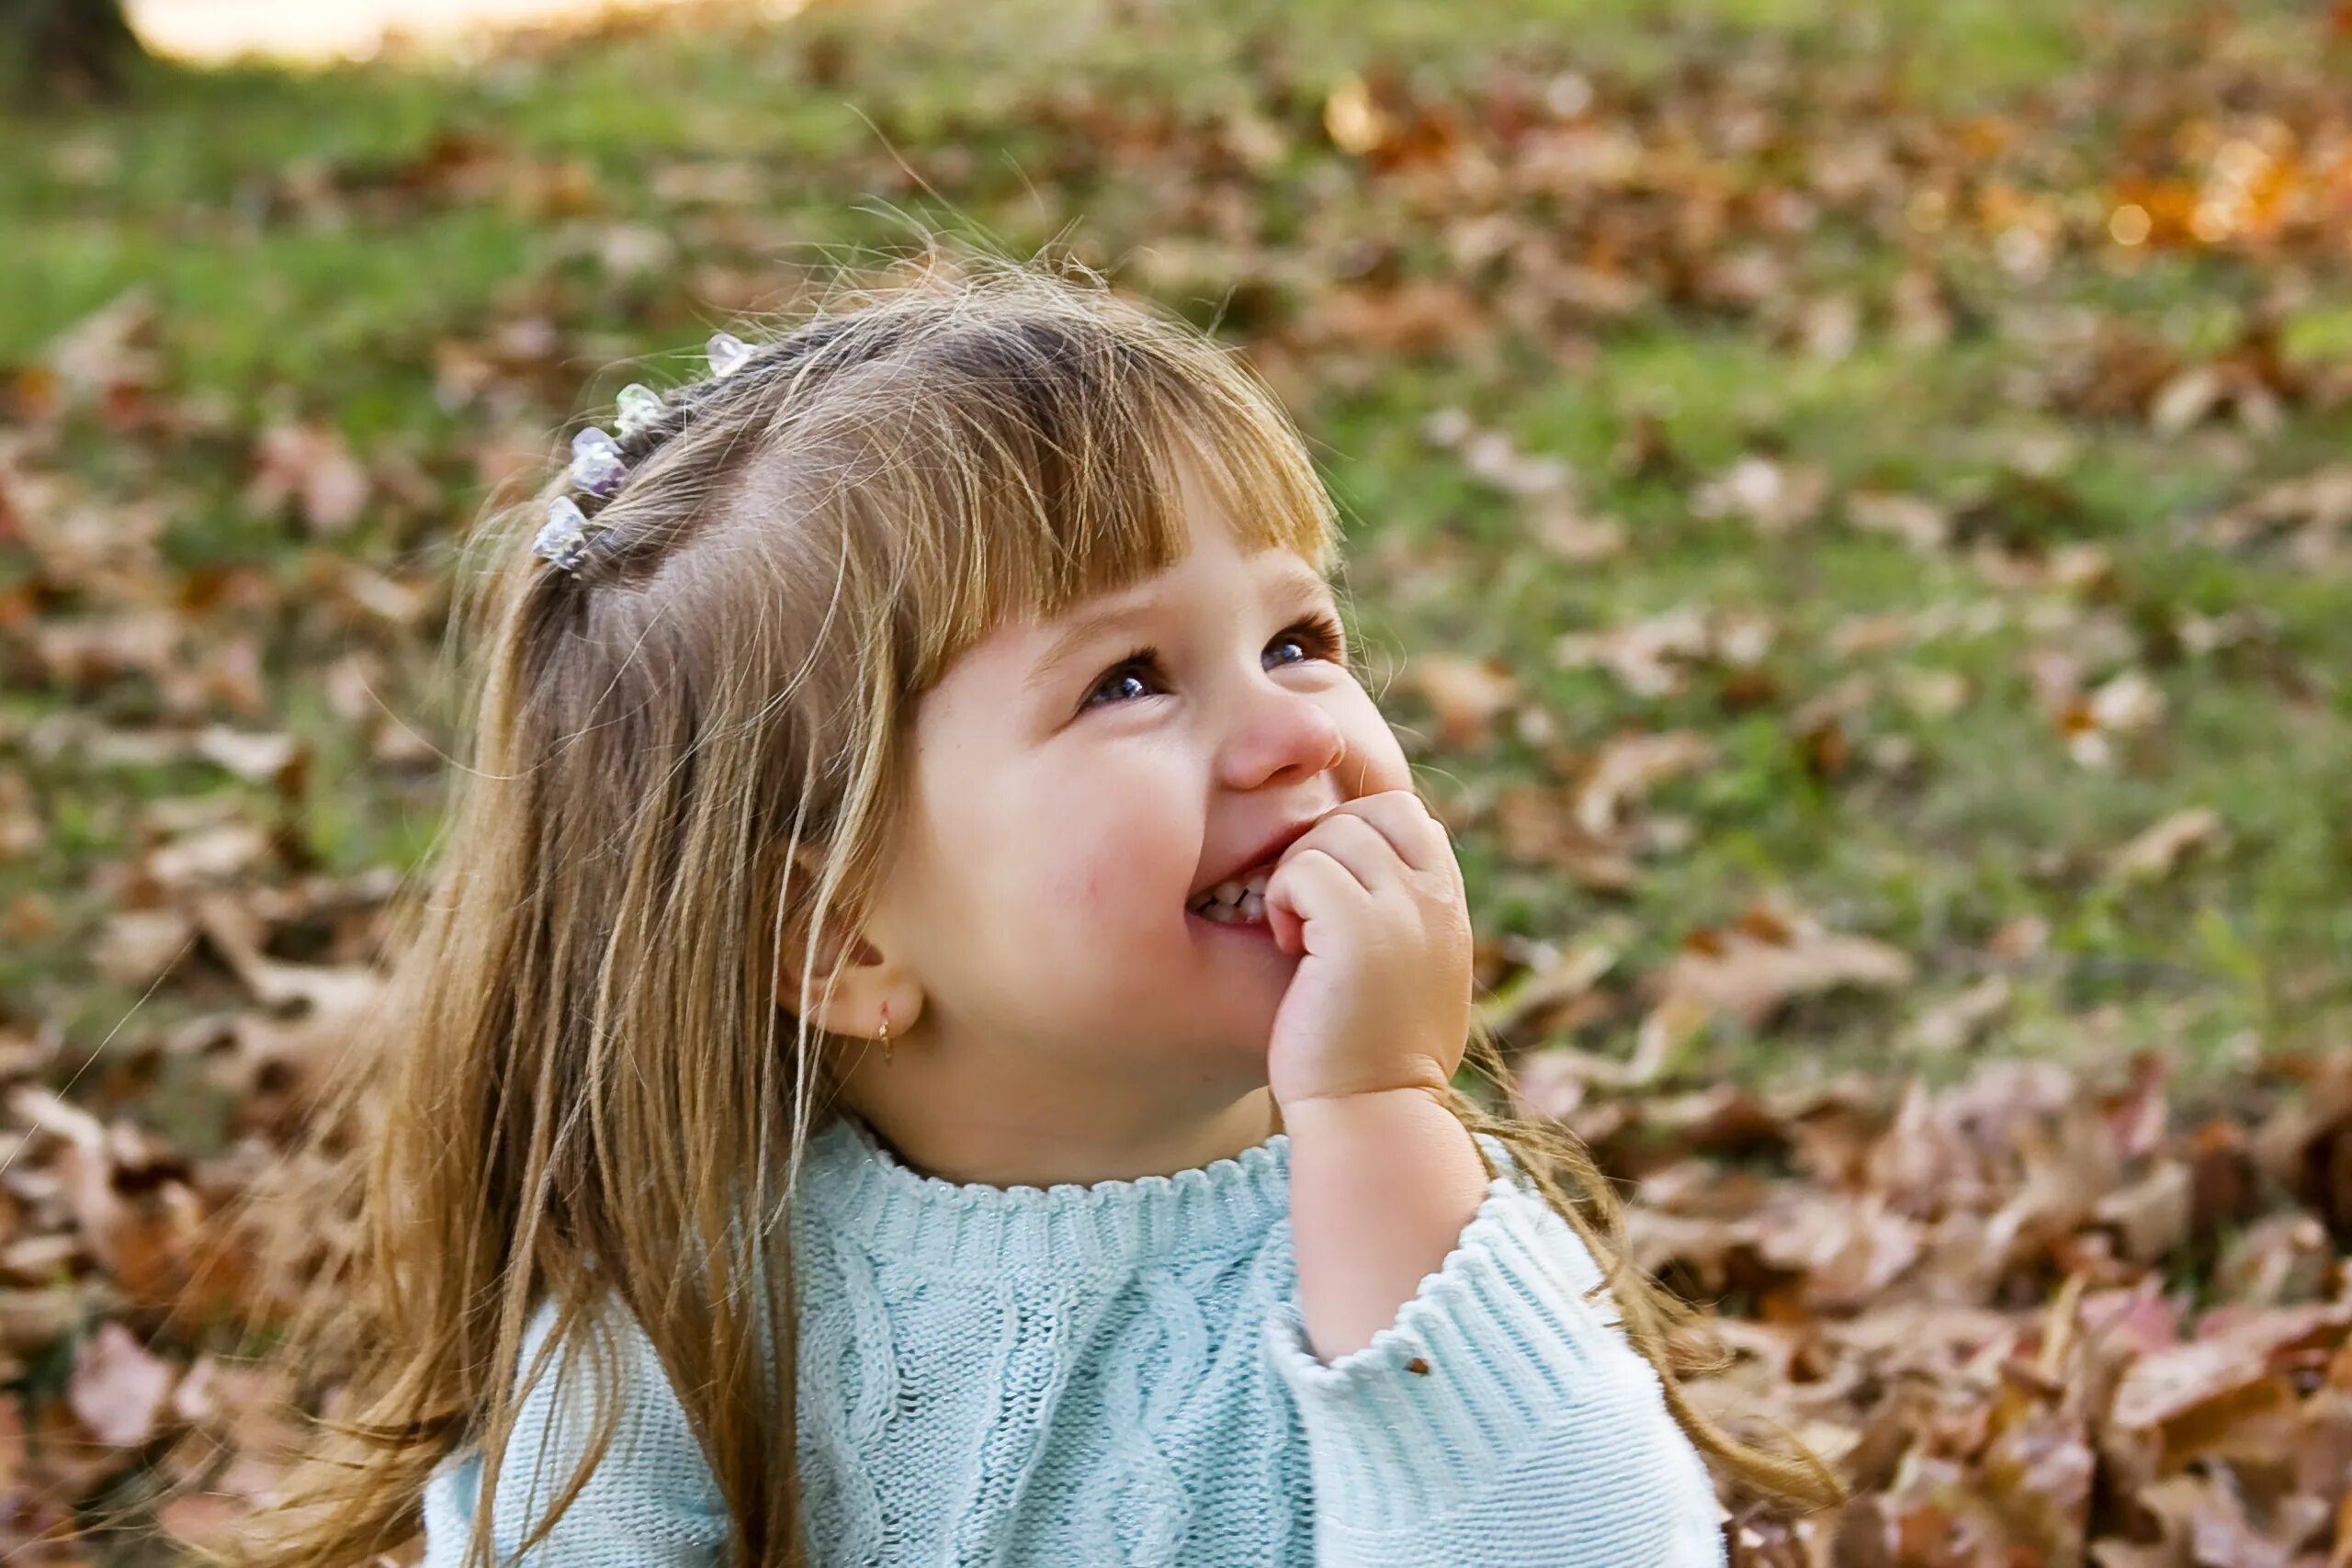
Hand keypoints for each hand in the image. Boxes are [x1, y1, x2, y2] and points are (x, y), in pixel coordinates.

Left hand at [1260, 789, 1473, 1108]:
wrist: (1372, 1115)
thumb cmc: (1373, 1054)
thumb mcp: (1410, 971)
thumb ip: (1404, 913)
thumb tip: (1367, 861)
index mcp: (1449, 905)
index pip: (1404, 813)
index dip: (1354, 838)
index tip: (1331, 898)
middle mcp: (1436, 899)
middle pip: (1367, 811)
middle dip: (1322, 850)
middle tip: (1308, 916)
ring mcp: (1402, 911)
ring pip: (1330, 833)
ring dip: (1297, 876)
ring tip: (1298, 937)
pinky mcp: (1356, 931)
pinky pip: (1303, 868)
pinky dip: (1281, 900)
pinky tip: (1286, 948)